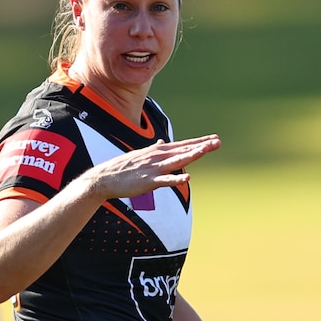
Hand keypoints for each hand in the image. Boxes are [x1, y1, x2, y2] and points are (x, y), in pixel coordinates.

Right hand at [82, 134, 219, 200]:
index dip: (198, 142)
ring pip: (177, 161)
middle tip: (217, 142)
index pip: (182, 145)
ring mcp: (153, 168)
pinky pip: (165, 180)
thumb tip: (163, 142)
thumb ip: (154, 150)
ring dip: (192, 155)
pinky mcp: (148, 181)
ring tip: (206, 150)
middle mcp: (157, 157)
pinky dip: (176, 178)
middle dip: (201, 146)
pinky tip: (187, 177)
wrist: (103, 178)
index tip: (213, 138)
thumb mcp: (140, 155)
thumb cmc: (122, 168)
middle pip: (183, 150)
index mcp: (157, 151)